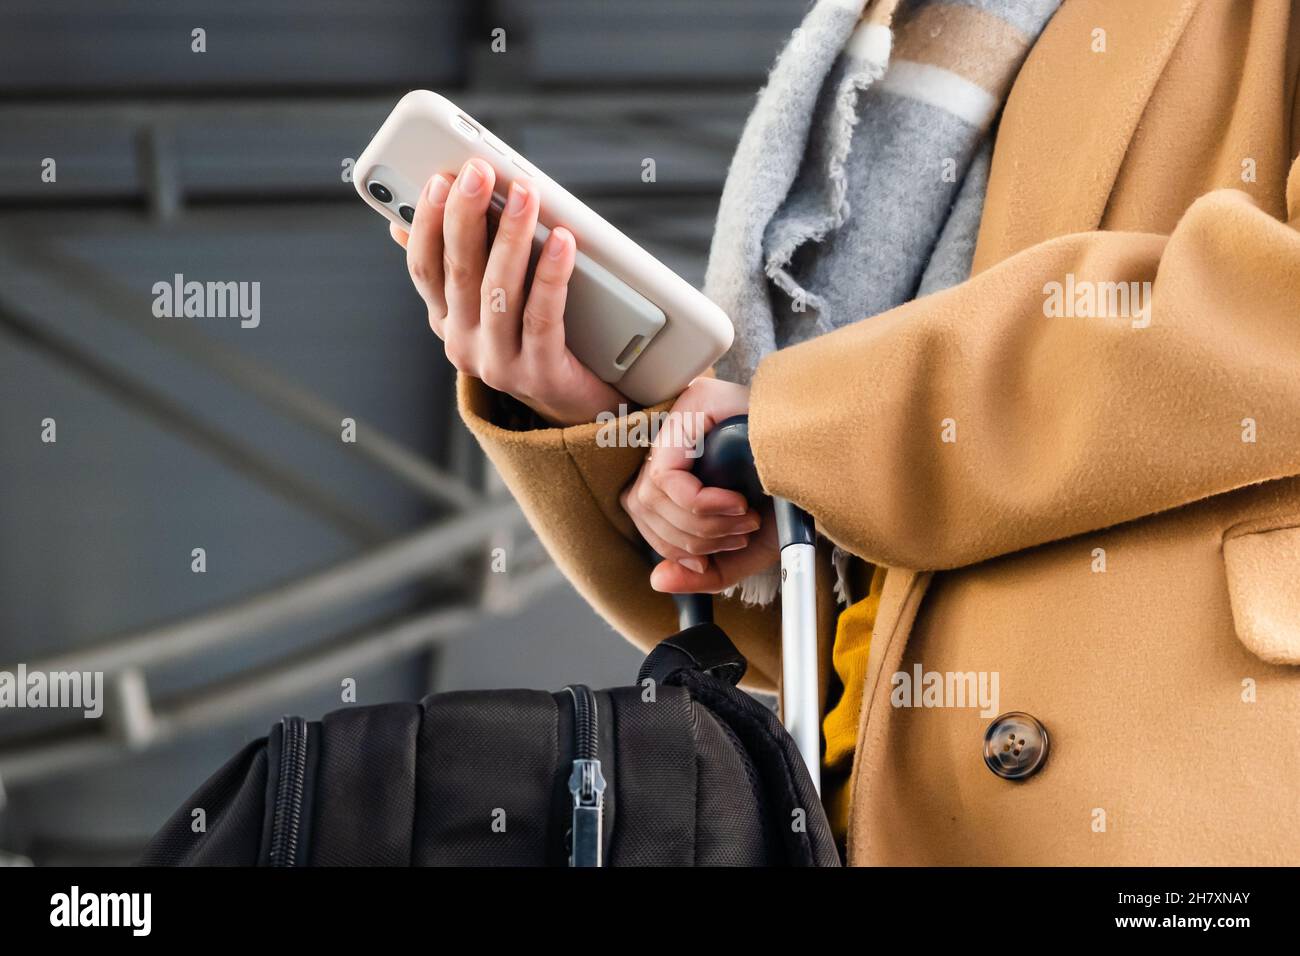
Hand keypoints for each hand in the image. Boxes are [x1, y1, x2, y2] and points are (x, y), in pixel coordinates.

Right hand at [391, 158, 625, 425]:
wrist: (580, 406)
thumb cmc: (537, 338)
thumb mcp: (490, 302)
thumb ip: (460, 262)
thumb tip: (402, 224)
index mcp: (447, 322)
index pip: (424, 269)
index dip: (427, 223)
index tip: (439, 179)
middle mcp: (464, 345)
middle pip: (459, 272)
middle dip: (467, 216)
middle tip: (479, 171)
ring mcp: (499, 364)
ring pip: (498, 291)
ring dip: (510, 236)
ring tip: (525, 193)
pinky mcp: (540, 375)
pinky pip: (543, 318)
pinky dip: (551, 275)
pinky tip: (562, 240)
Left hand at [620, 378, 778, 593]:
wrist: (829, 466)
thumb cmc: (791, 499)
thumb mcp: (745, 549)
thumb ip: (704, 573)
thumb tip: (658, 580)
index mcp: (678, 462)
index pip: (643, 512)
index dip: (674, 546)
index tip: (715, 555)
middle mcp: (672, 434)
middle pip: (641, 505)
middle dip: (691, 540)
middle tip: (740, 534)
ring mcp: (679, 414)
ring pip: (650, 494)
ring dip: (701, 524)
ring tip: (745, 518)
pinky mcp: (691, 405)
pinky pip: (665, 476)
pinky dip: (699, 505)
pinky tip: (735, 503)